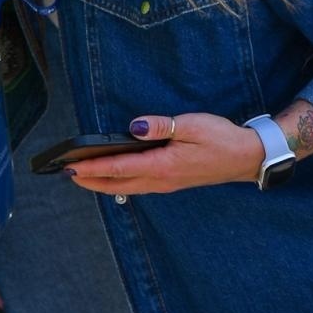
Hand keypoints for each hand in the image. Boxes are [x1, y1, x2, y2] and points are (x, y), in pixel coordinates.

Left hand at [64, 113, 263, 194]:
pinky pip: (138, 185)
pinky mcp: (171, 182)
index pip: (119, 168)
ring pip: (126, 187)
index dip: (93, 168)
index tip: (71, 167)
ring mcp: (166, 184)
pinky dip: (119, 181)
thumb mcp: (193, 126)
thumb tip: (135, 127)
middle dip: (90, 180)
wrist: (245, 158)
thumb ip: (163, 126)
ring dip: (103, 183)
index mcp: (163, 166)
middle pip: (117, 184)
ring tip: (83, 176)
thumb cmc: (221, 139)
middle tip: (66, 174)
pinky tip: (115, 175)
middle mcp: (161, 180)